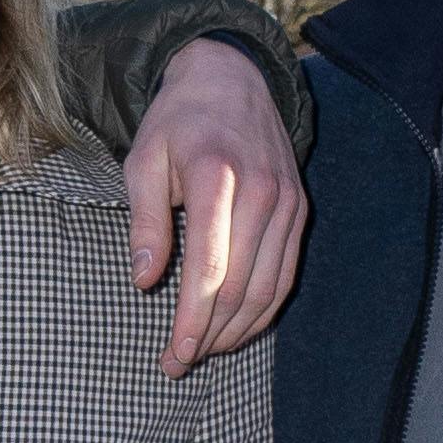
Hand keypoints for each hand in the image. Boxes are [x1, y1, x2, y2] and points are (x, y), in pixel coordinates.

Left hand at [130, 40, 309, 374]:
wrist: (232, 78)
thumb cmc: (178, 123)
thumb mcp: (143, 160)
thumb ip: (144, 220)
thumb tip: (145, 280)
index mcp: (218, 177)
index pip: (209, 267)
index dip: (192, 319)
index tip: (173, 354)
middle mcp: (262, 192)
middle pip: (241, 286)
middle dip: (209, 335)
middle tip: (177, 363)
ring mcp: (287, 203)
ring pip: (268, 288)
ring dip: (236, 331)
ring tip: (202, 352)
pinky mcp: (298, 211)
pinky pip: (285, 275)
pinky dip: (262, 311)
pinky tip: (235, 330)